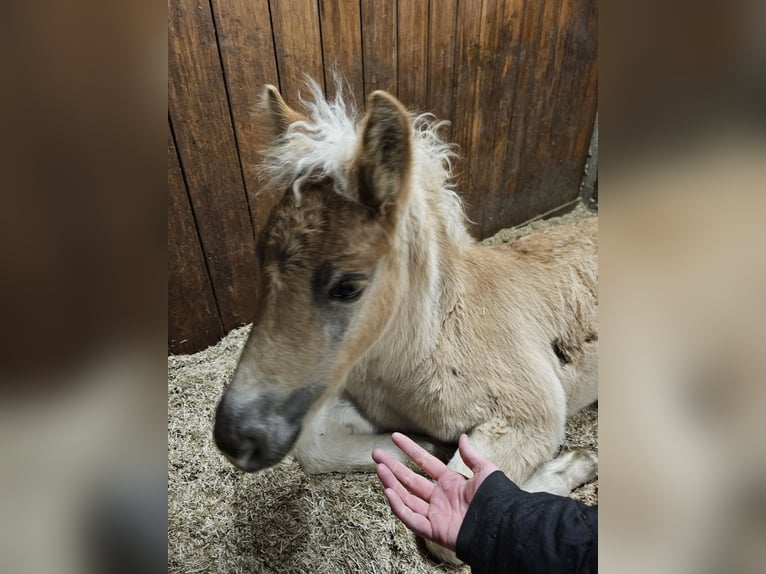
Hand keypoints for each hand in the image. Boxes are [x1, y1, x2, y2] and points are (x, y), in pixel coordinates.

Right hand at [372, 432, 498, 550]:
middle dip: (392, 467)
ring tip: (379, 468)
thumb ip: (470, 455)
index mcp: (450, 482)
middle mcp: (439, 497)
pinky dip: (399, 506)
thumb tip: (463, 437)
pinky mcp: (433, 529)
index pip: (424, 462)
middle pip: (409, 480)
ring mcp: (435, 513)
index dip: (410, 449)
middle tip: (376, 454)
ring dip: (391, 483)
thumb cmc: (496, 498)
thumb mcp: (485, 471)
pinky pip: (411, 518)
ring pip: (406, 498)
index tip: (395, 438)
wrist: (500, 524)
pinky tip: (388, 491)